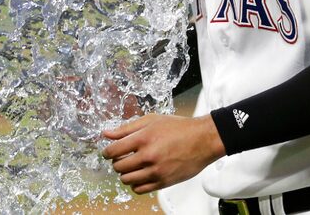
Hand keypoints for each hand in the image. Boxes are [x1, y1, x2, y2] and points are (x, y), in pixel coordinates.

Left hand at [101, 113, 225, 193]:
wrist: (203, 140)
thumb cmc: (179, 128)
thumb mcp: (152, 120)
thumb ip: (127, 128)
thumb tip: (106, 133)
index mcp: (144, 138)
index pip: (113, 151)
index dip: (107, 152)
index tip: (108, 152)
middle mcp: (148, 156)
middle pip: (118, 166)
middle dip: (117, 161)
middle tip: (123, 157)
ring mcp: (156, 171)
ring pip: (126, 180)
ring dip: (126, 173)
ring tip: (133, 165)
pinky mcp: (163, 182)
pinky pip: (139, 189)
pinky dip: (136, 183)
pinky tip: (141, 174)